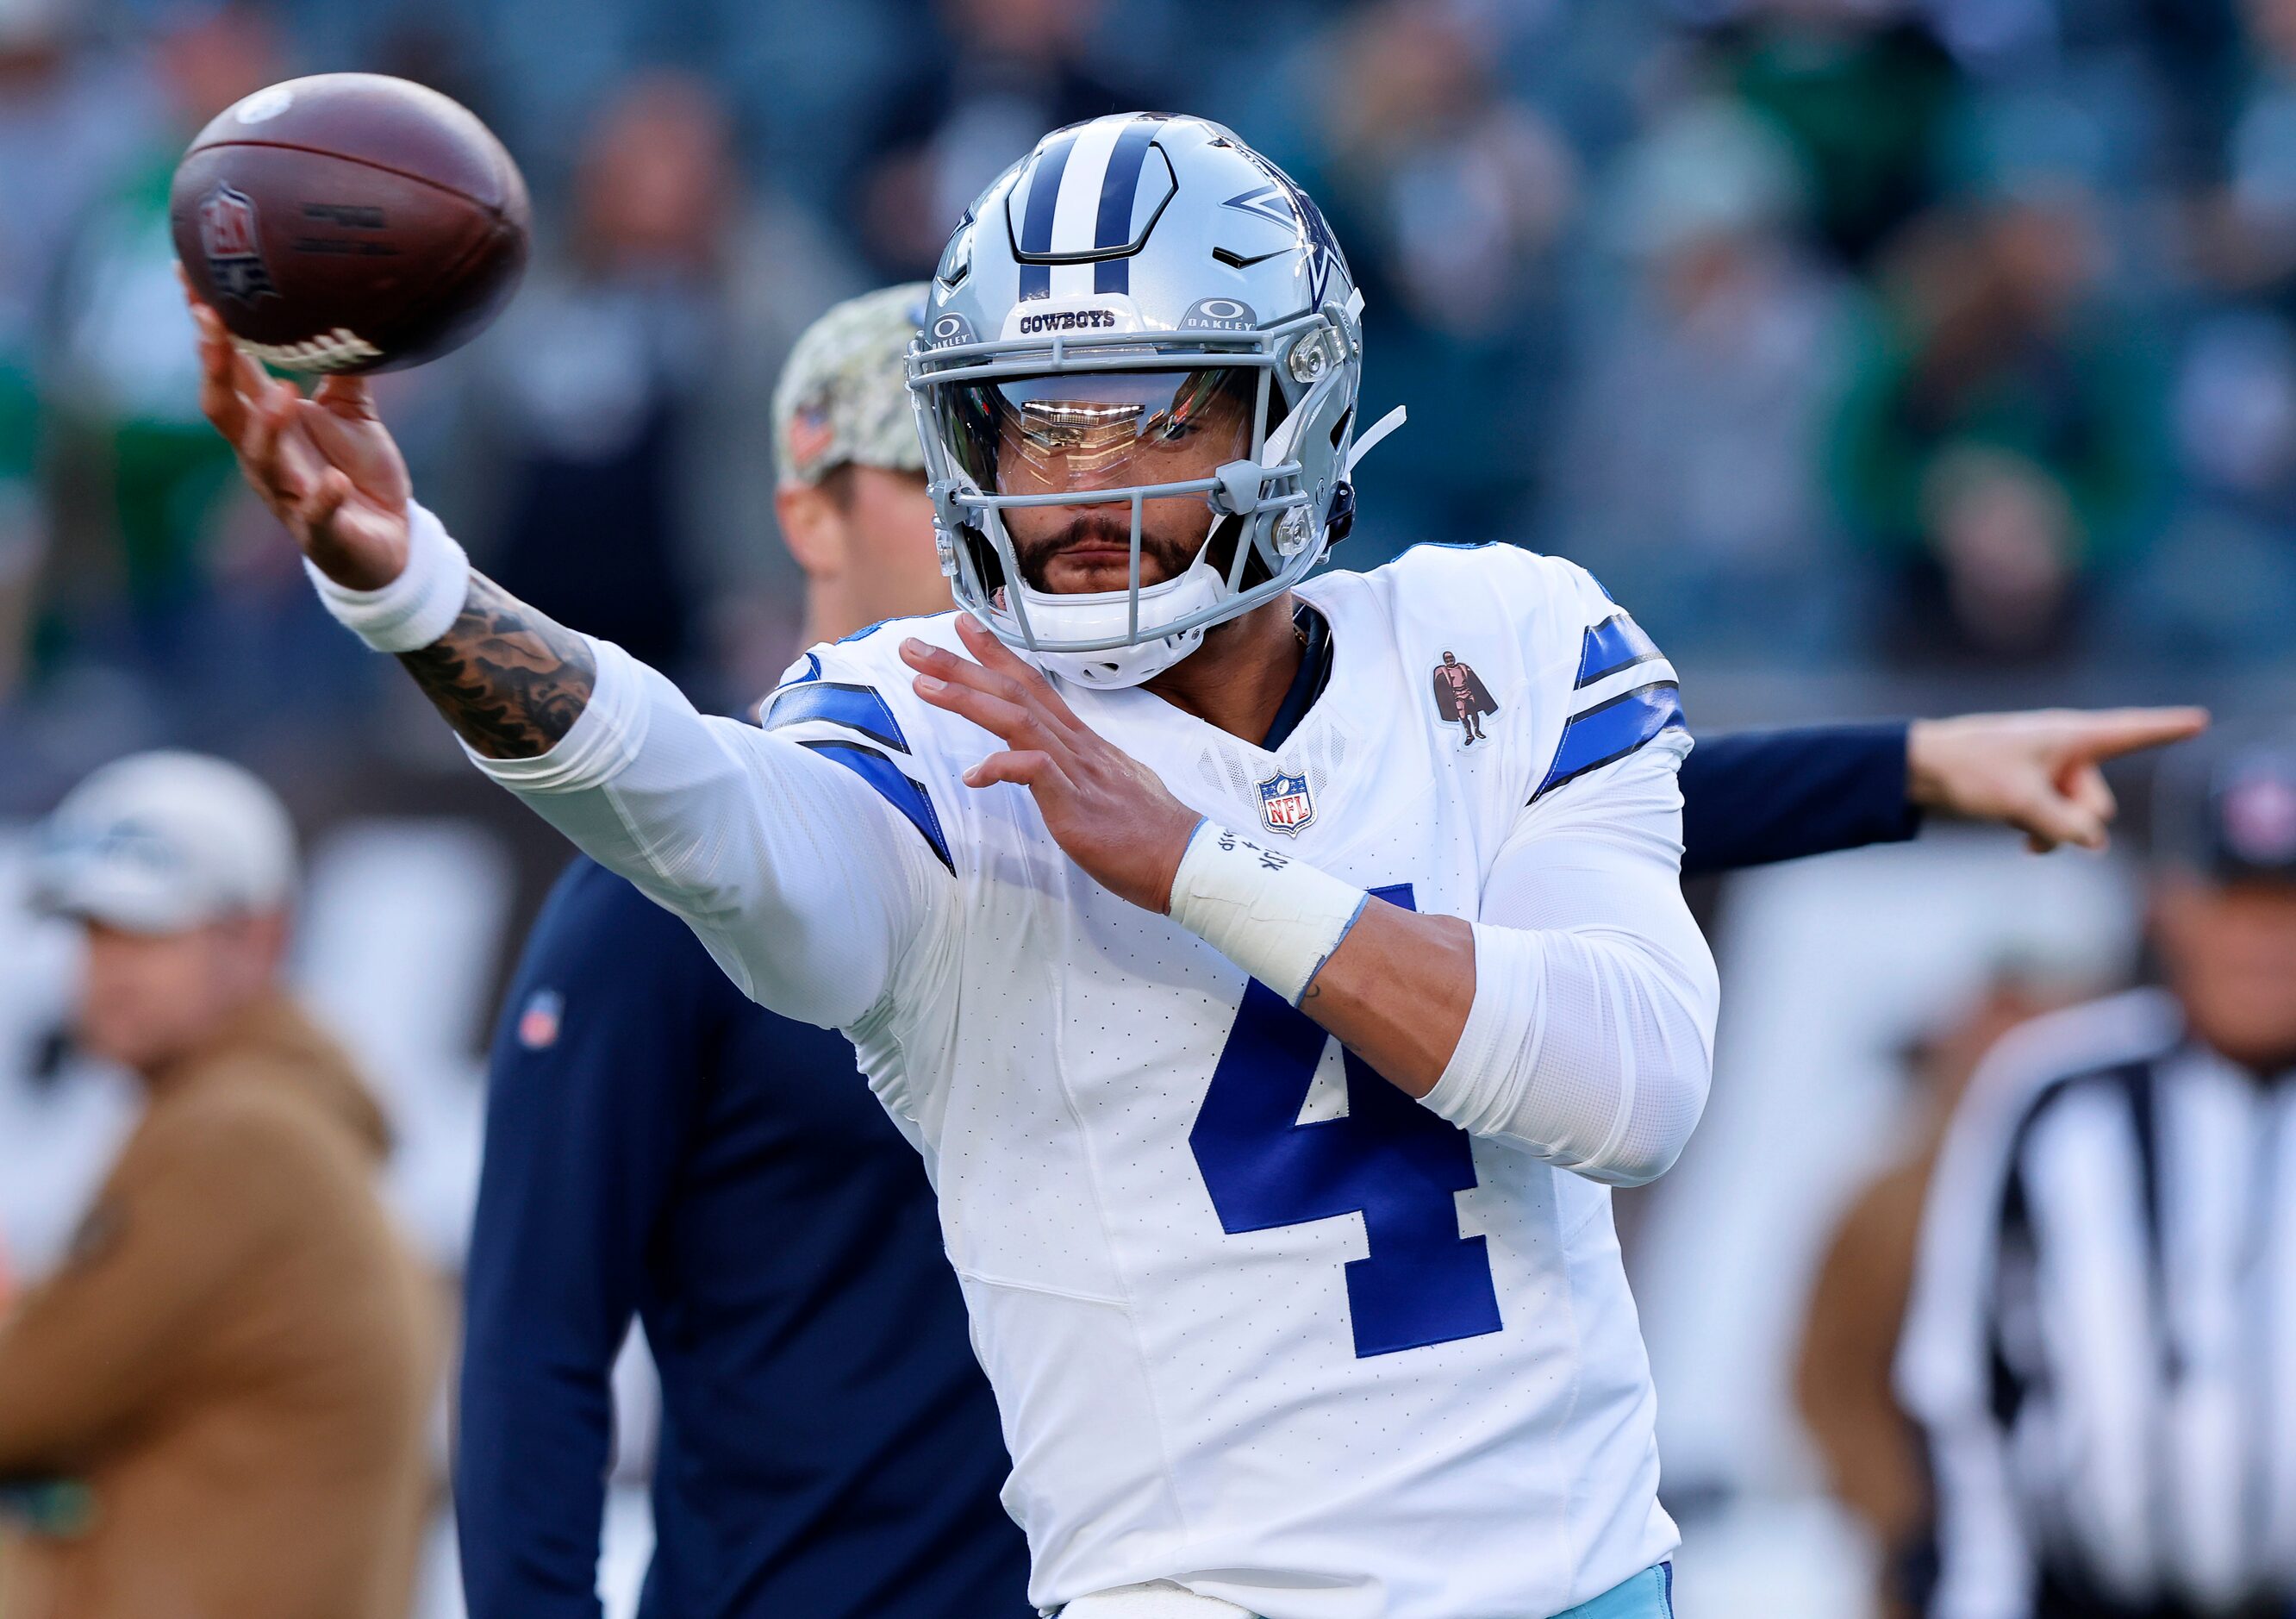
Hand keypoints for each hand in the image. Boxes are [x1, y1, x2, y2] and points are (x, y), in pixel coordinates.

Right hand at [187, 290, 409, 589]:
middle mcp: (265, 456)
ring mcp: (288, 495)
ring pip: (262, 460)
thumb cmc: (358, 471)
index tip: (190, 278)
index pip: (230, 369)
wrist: (391, 541)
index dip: (209, 327)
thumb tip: (347, 308)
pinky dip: (323, 499)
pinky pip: (316, 516)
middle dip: (214, 367)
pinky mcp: (321, 531)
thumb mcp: (352, 412)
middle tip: (213, 321)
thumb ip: (342, 367)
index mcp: (268, 422)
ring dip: (269, 428)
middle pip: (224, 409)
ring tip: (285, 393)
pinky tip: (334, 483)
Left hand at [902, 616, 1202, 910]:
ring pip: (1016, 719)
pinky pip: (1035, 772)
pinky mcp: (1076, 805)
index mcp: (1080, 741)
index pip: (1032, 685)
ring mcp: (1076, 771)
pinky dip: (1002, 767)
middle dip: (960, 665)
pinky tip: (973, 776)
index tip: (963, 626)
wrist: (1183, 859)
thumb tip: (1047, 768)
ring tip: (923, 684)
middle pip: (1013, 692)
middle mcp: (1075, 745)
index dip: (996, 653)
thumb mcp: (1106, 786)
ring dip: (967, 698)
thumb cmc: (1147, 831)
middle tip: (913, 647)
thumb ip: (1073, 771)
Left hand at [1907, 707, 2210, 852]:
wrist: (1919, 771)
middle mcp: (2067, 752)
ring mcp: (2050, 774)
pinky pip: (2057, 824)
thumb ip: (2063, 825)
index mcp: (2071, 736)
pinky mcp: (2033, 792)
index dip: (2168, 728)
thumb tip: (2094, 844)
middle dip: (2076, 819)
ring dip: (2054, 831)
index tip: (2201, 719)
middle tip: (2032, 811)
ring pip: (2077, 819)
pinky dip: (2044, 834)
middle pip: (2098, 803)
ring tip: (2018, 824)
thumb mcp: (2021, 801)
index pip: (2132, 732)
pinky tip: (2023, 843)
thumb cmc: (1970, 771)